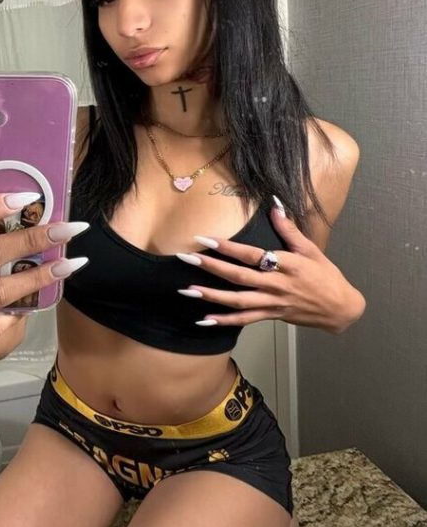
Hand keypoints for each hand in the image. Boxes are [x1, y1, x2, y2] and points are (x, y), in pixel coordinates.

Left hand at [174, 204, 364, 333]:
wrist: (341, 308)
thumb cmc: (326, 276)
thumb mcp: (311, 249)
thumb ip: (289, 229)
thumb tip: (274, 206)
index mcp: (286, 265)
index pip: (251, 255)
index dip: (227, 247)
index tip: (204, 239)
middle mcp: (276, 284)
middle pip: (239, 276)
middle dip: (210, 268)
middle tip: (186, 259)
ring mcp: (273, 302)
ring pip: (238, 300)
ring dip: (211, 296)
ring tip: (186, 290)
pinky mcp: (272, 315)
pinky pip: (245, 320)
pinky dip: (225, 321)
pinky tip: (204, 320)